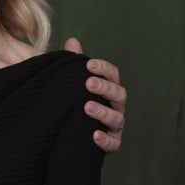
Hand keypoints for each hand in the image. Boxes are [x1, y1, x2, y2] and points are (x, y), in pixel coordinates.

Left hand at [64, 37, 125, 153]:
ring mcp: (114, 126)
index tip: (88, 64)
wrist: (65, 134)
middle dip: (105, 87)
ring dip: (103, 112)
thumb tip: (72, 41)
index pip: (112, 75)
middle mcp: (115, 106)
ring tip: (86, 107)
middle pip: (119, 94)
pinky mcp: (110, 144)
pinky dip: (105, 140)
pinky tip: (93, 135)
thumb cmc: (72, 103)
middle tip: (88, 83)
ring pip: (117, 119)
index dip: (103, 68)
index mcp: (107, 89)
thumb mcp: (70, 83)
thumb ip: (73, 64)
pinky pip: (113, 143)